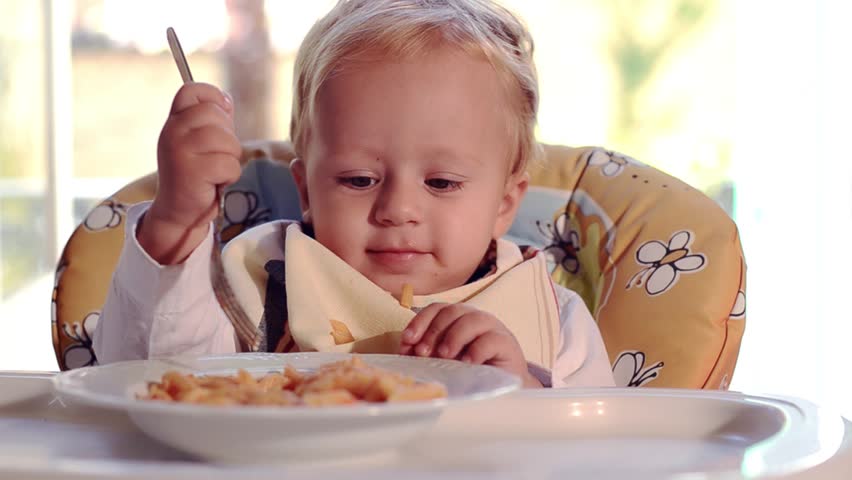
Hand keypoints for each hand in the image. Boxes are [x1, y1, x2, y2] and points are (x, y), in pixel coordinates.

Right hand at [138, 83, 241, 263]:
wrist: (178, 212)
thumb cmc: (194, 175)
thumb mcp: (198, 142)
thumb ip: (212, 120)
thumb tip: (226, 99)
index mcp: (174, 121)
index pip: (192, 90)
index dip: (213, 98)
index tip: (219, 119)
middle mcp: (173, 131)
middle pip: (216, 114)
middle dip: (227, 137)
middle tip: (216, 155)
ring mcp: (180, 150)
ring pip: (228, 141)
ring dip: (230, 159)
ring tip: (215, 171)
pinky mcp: (192, 171)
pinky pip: (230, 164)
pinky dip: (229, 176)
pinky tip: (214, 183)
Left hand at [399, 303, 541, 387]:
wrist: (503, 387)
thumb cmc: (469, 372)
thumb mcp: (443, 362)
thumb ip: (426, 354)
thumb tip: (406, 351)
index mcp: (456, 319)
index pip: (436, 309)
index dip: (420, 321)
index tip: (407, 340)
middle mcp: (473, 318)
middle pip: (451, 311)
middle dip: (433, 331)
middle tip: (423, 353)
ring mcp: (492, 328)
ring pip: (472, 319)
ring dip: (454, 336)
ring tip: (445, 356)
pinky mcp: (506, 343)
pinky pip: (491, 339)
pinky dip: (476, 349)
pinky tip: (467, 363)